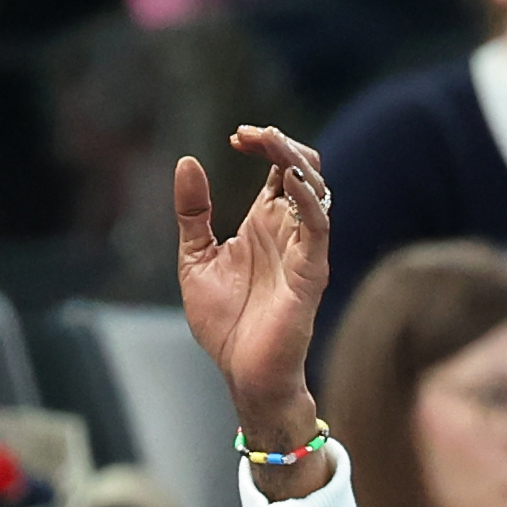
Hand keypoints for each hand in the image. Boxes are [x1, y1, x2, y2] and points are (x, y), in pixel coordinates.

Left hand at [176, 126, 329, 469]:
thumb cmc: (225, 323)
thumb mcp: (195, 259)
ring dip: (294, 161)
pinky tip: (288, 180)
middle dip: (279, 144)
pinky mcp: (312, 271)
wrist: (243, 373)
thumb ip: (192, 214)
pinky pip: (318, 226)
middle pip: (303, 168)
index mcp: (265, 224)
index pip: (277, 167)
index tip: (235, 136)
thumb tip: (187, 162)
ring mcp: (304, 248)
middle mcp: (289, 230)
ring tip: (269, 141)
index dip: (263, 144)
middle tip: (249, 133)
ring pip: (316, 189)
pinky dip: (308, 199)